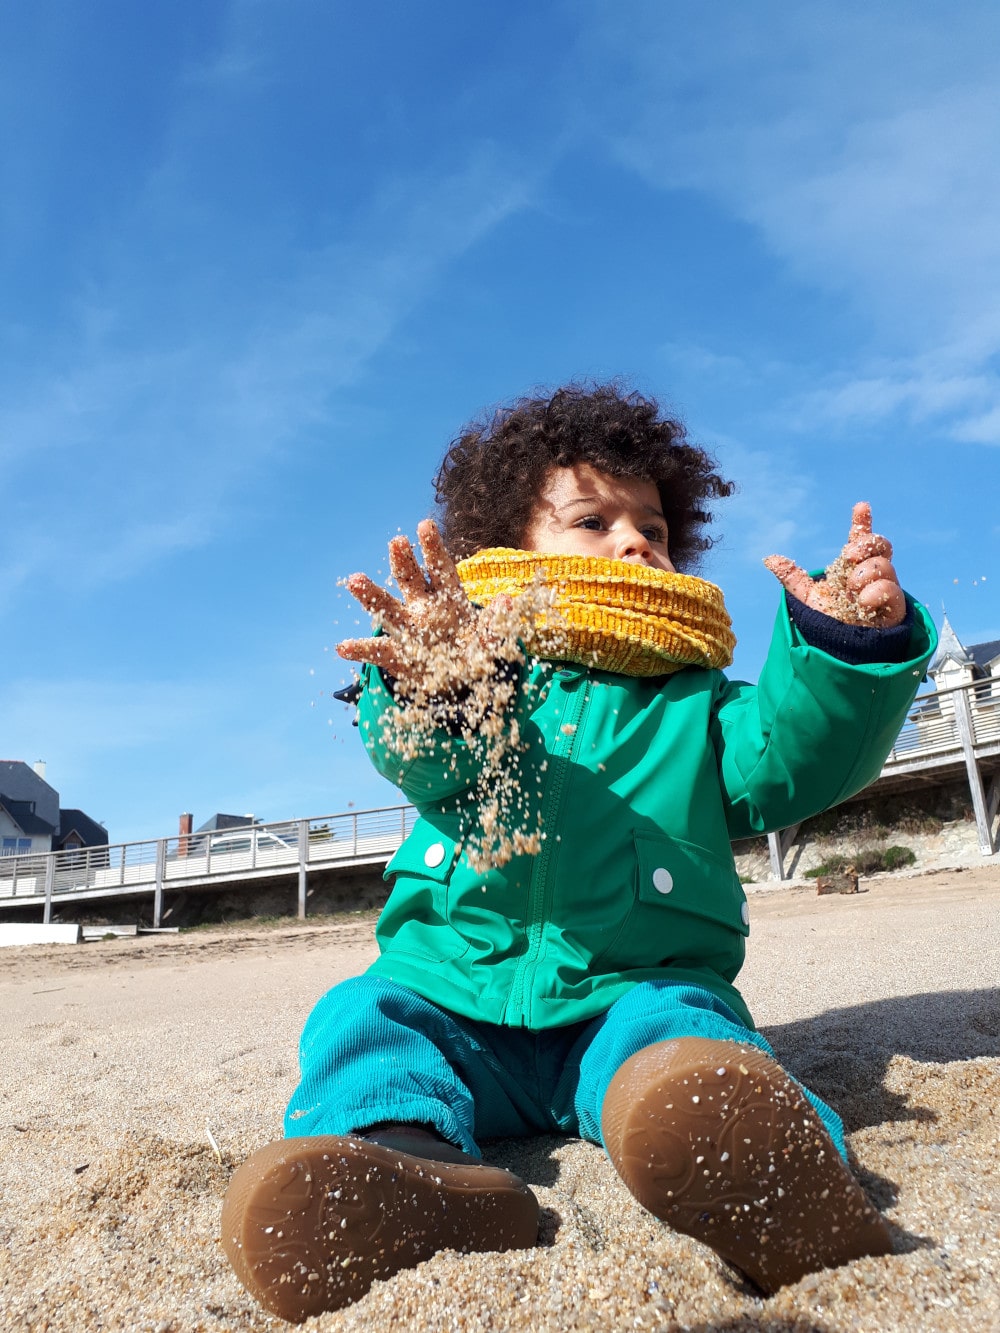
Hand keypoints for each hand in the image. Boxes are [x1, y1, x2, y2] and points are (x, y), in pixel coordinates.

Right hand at [337, 519, 509, 692]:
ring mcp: (407, 630)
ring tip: (355, 579)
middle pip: (410, 580)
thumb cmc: (475, 651)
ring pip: (387, 608)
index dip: (433, 548)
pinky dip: (360, 649)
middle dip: (403, 561)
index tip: (424, 525)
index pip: (440, 568)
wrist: (460, 681)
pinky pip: (378, 651)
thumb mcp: (491, 638)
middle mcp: (422, 608)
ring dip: (371, 594)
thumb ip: (498, 622)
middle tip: (397, 541)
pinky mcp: (397, 656)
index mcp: (447, 598)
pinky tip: (343, 647)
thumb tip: (508, 601)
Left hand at [764, 502, 905, 627]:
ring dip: (864, 575)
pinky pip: (891, 590)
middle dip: (865, 545)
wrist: (841, 647)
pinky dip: (875, 593)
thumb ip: (792, 577)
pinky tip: (863, 602)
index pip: (860, 538)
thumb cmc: (830, 619)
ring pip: (884, 566)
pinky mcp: (894, 607)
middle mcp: (871, 573)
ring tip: (852, 590)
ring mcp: (885, 588)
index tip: (861, 507)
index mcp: (852, 566)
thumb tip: (769, 558)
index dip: (862, 522)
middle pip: (880, 545)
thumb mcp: (807, 597)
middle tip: (848, 556)